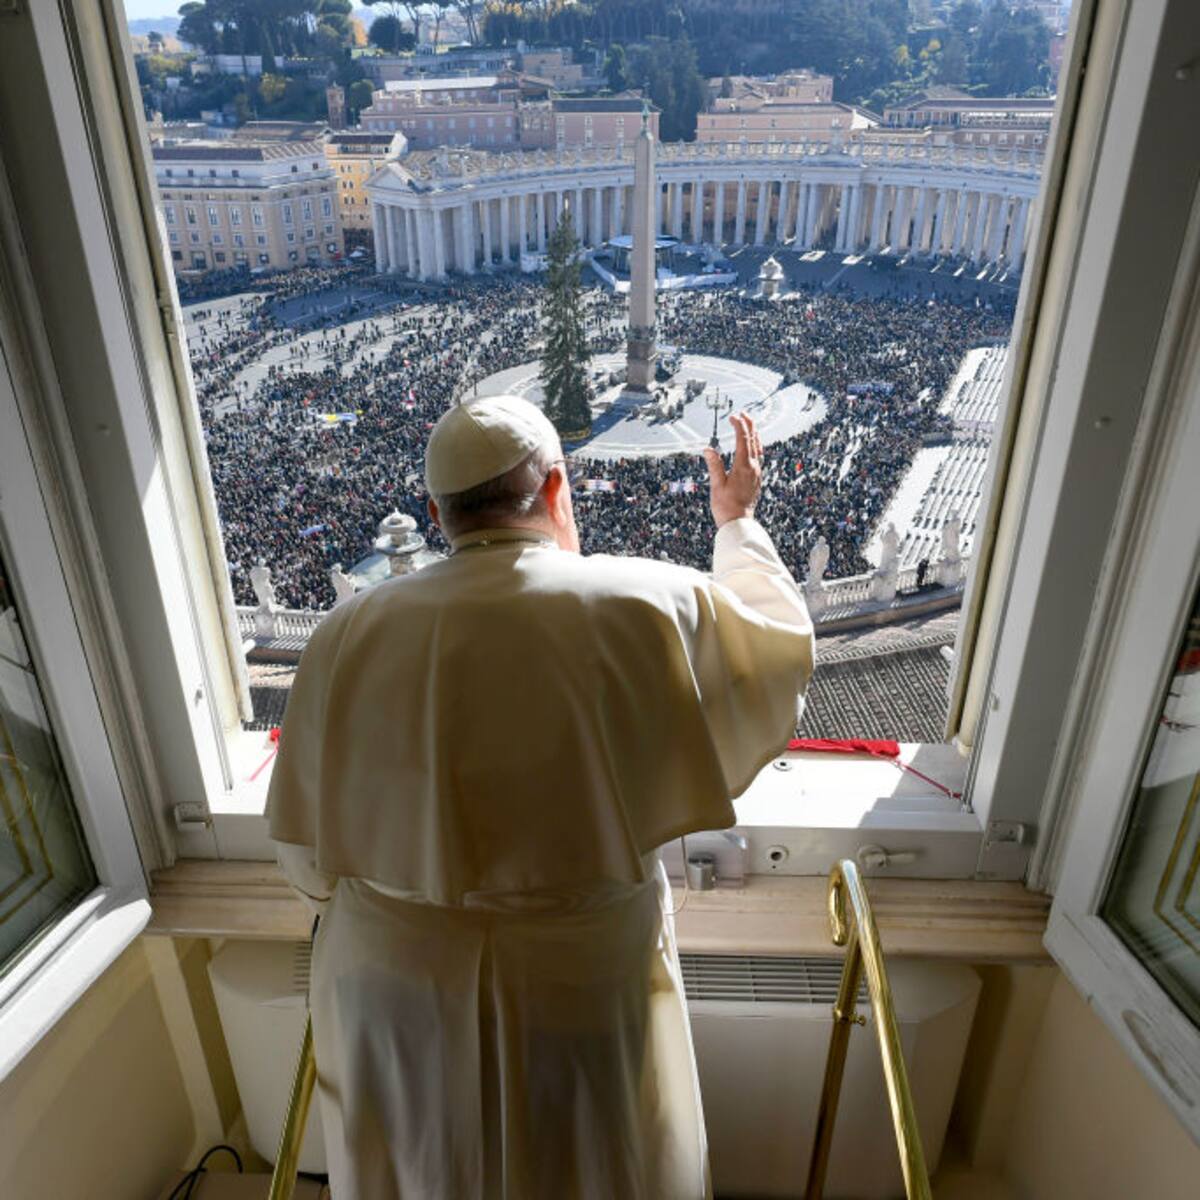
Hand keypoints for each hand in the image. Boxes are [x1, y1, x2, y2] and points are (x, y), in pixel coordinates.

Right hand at [703, 412, 761, 528]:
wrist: (739, 523)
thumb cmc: (726, 507)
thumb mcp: (717, 485)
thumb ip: (714, 465)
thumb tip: (708, 449)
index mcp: (743, 467)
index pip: (742, 440)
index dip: (738, 426)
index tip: (733, 417)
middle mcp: (753, 468)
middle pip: (753, 441)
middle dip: (749, 426)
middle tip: (744, 414)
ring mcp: (757, 474)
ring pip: (758, 449)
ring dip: (753, 436)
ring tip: (749, 426)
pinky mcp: (756, 480)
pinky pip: (758, 458)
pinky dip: (754, 447)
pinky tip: (751, 448)